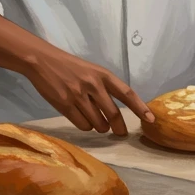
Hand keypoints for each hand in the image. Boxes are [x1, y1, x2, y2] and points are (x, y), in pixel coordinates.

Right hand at [22, 48, 154, 135]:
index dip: (140, 107)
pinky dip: (86, 127)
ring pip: (98, 123)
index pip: (126, 93)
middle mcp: (93, 85)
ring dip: (100, 128)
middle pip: (113, 114)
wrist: (43, 61)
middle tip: (121, 133)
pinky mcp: (65, 105)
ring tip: (97, 122)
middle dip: (119, 127)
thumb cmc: (70, 66)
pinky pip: (83, 125)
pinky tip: (83, 120)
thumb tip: (117, 111)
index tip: (151, 119)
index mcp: (102, 74)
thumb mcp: (91, 71)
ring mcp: (78, 95)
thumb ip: (104, 87)